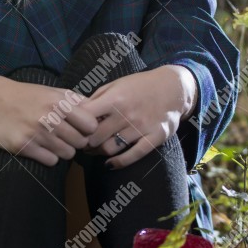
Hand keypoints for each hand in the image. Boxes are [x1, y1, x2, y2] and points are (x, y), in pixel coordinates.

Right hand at [0, 75, 99, 166]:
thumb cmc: (28, 95)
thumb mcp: (53, 91)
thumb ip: (75, 100)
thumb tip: (98, 108)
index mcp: (59, 102)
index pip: (91, 125)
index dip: (89, 129)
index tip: (82, 128)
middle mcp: (49, 118)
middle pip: (81, 142)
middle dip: (77, 141)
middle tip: (68, 137)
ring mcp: (36, 134)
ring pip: (68, 154)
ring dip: (64, 150)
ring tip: (55, 141)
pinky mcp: (24, 147)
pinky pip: (51, 161)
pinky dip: (50, 157)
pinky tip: (43, 147)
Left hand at [79, 65, 197, 168]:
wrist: (173, 87)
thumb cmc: (140, 85)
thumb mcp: (116, 84)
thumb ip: (97, 98)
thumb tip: (77, 111)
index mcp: (115, 99)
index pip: (87, 117)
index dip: (77, 125)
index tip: (75, 129)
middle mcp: (126, 114)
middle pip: (96, 137)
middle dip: (86, 143)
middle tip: (82, 144)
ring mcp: (141, 127)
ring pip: (111, 148)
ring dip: (99, 152)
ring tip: (95, 150)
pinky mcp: (154, 137)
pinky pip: (134, 155)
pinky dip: (118, 162)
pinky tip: (110, 163)